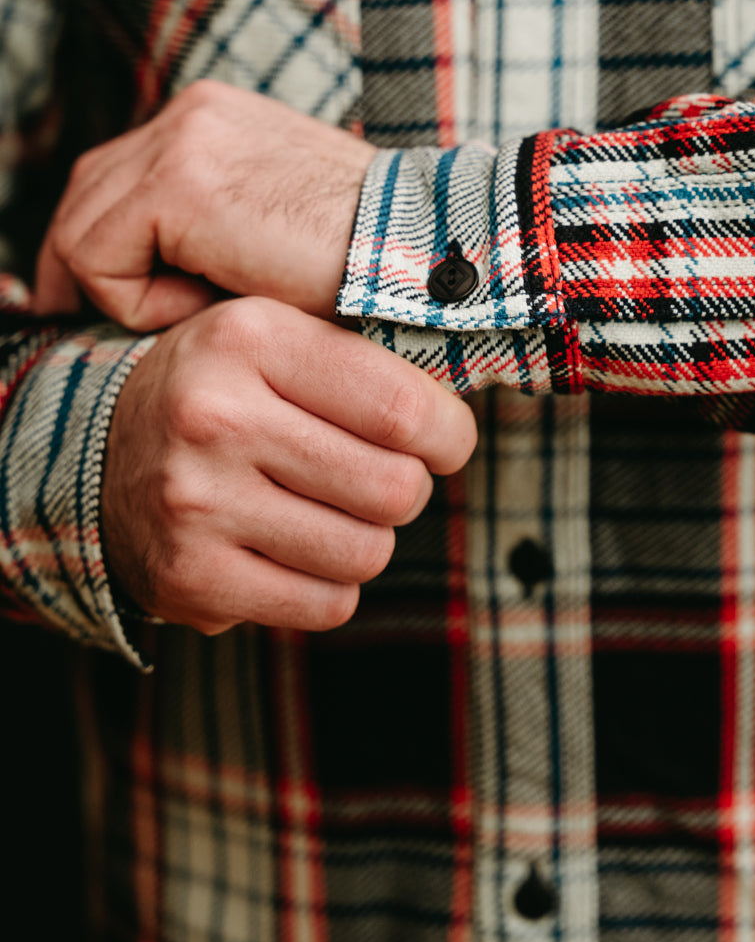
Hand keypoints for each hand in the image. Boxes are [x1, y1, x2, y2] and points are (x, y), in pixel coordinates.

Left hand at [34, 80, 377, 329]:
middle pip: (82, 197)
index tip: (125, 308)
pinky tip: (205, 310)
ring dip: (126, 291)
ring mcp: (182, 140)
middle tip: (114, 329)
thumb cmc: (366, 268)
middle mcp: (192, 113)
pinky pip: (97, 257)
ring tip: (199, 315)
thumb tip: (141, 271)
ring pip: (78, 231)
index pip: (113, 180)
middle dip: (86, 272)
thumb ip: (208, 231)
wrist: (425, 257)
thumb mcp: (270, 236)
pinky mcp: (179, 184)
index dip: (105, 252)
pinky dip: (137, 302)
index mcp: (217, 118)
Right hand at [102, 297, 476, 632]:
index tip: (445, 441)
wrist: (98, 454)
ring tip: (329, 512)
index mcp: (250, 337)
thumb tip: (469, 408)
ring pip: (366, 552)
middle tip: (377, 479)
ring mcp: (196, 501)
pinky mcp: (189, 576)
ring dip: (367, 540)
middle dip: (404, 491)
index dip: (449, 435)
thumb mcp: (278, 340)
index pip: (403, 407)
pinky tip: (295, 551)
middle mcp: (215, 415)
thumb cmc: (225, 391)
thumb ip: (365, 361)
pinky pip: (325, 604)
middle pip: (394, 488)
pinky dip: (330, 586)